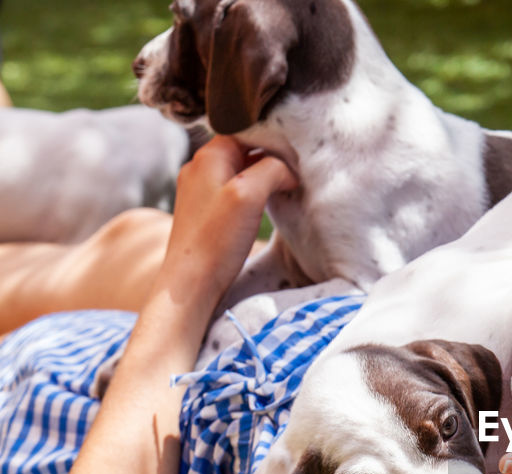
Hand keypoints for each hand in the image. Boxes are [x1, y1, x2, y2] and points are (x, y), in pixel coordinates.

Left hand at [156, 135, 296, 308]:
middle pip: (244, 148)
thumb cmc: (216, 240)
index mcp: (208, 156)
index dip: (274, 138)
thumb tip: (287, 169)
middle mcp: (200, 167)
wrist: (190, 283)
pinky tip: (264, 208)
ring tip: (284, 190)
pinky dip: (252, 194)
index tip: (297, 154)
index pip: (247, 129)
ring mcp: (200, 190)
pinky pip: (233, 190)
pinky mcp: (204, 211)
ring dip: (263, 177)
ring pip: (239, 170)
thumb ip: (272, 169)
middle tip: (296, 172)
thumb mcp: (250, 194)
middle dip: (271, 157)